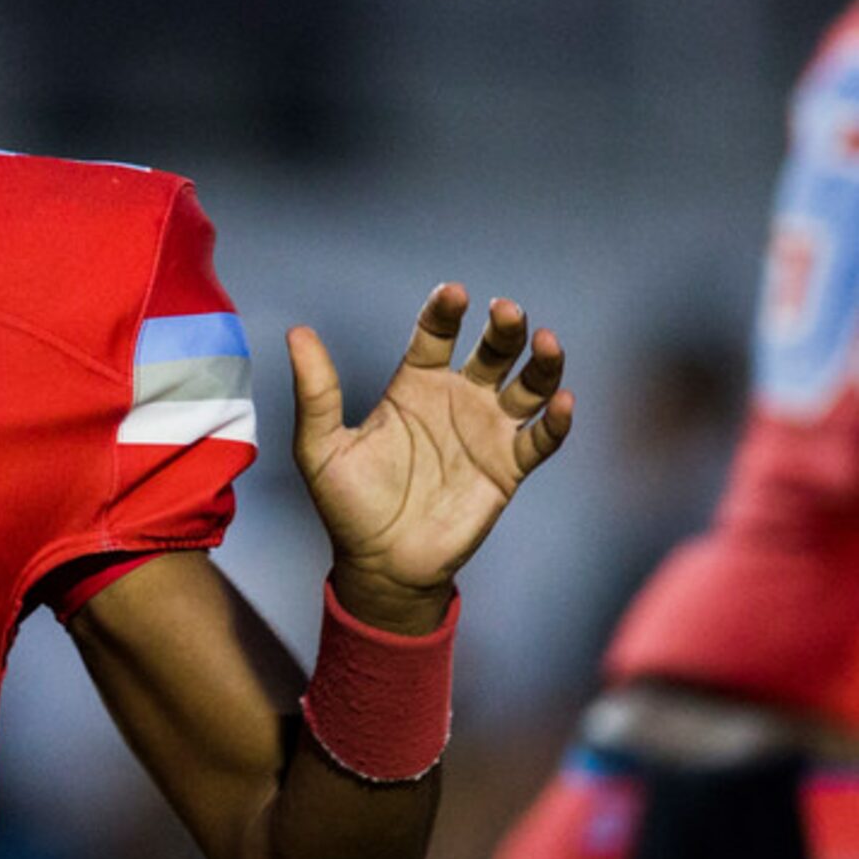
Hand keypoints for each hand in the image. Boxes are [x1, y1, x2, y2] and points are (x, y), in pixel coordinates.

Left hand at [288, 284, 571, 633]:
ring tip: (544, 341)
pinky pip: (542, 438)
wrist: (380, 564)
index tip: (455, 293)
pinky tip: (561, 402)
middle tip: (506, 311)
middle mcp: (456, 399)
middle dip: (503, 327)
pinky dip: (557, 420)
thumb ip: (316, 391)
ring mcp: (487, 431)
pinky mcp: (509, 467)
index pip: (435, 334)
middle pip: (492, 350)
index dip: (445, 311)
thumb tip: (298, 333)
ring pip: (528, 385)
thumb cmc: (348, 504)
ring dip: (541, 362)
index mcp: (413, 385)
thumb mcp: (321, 446)